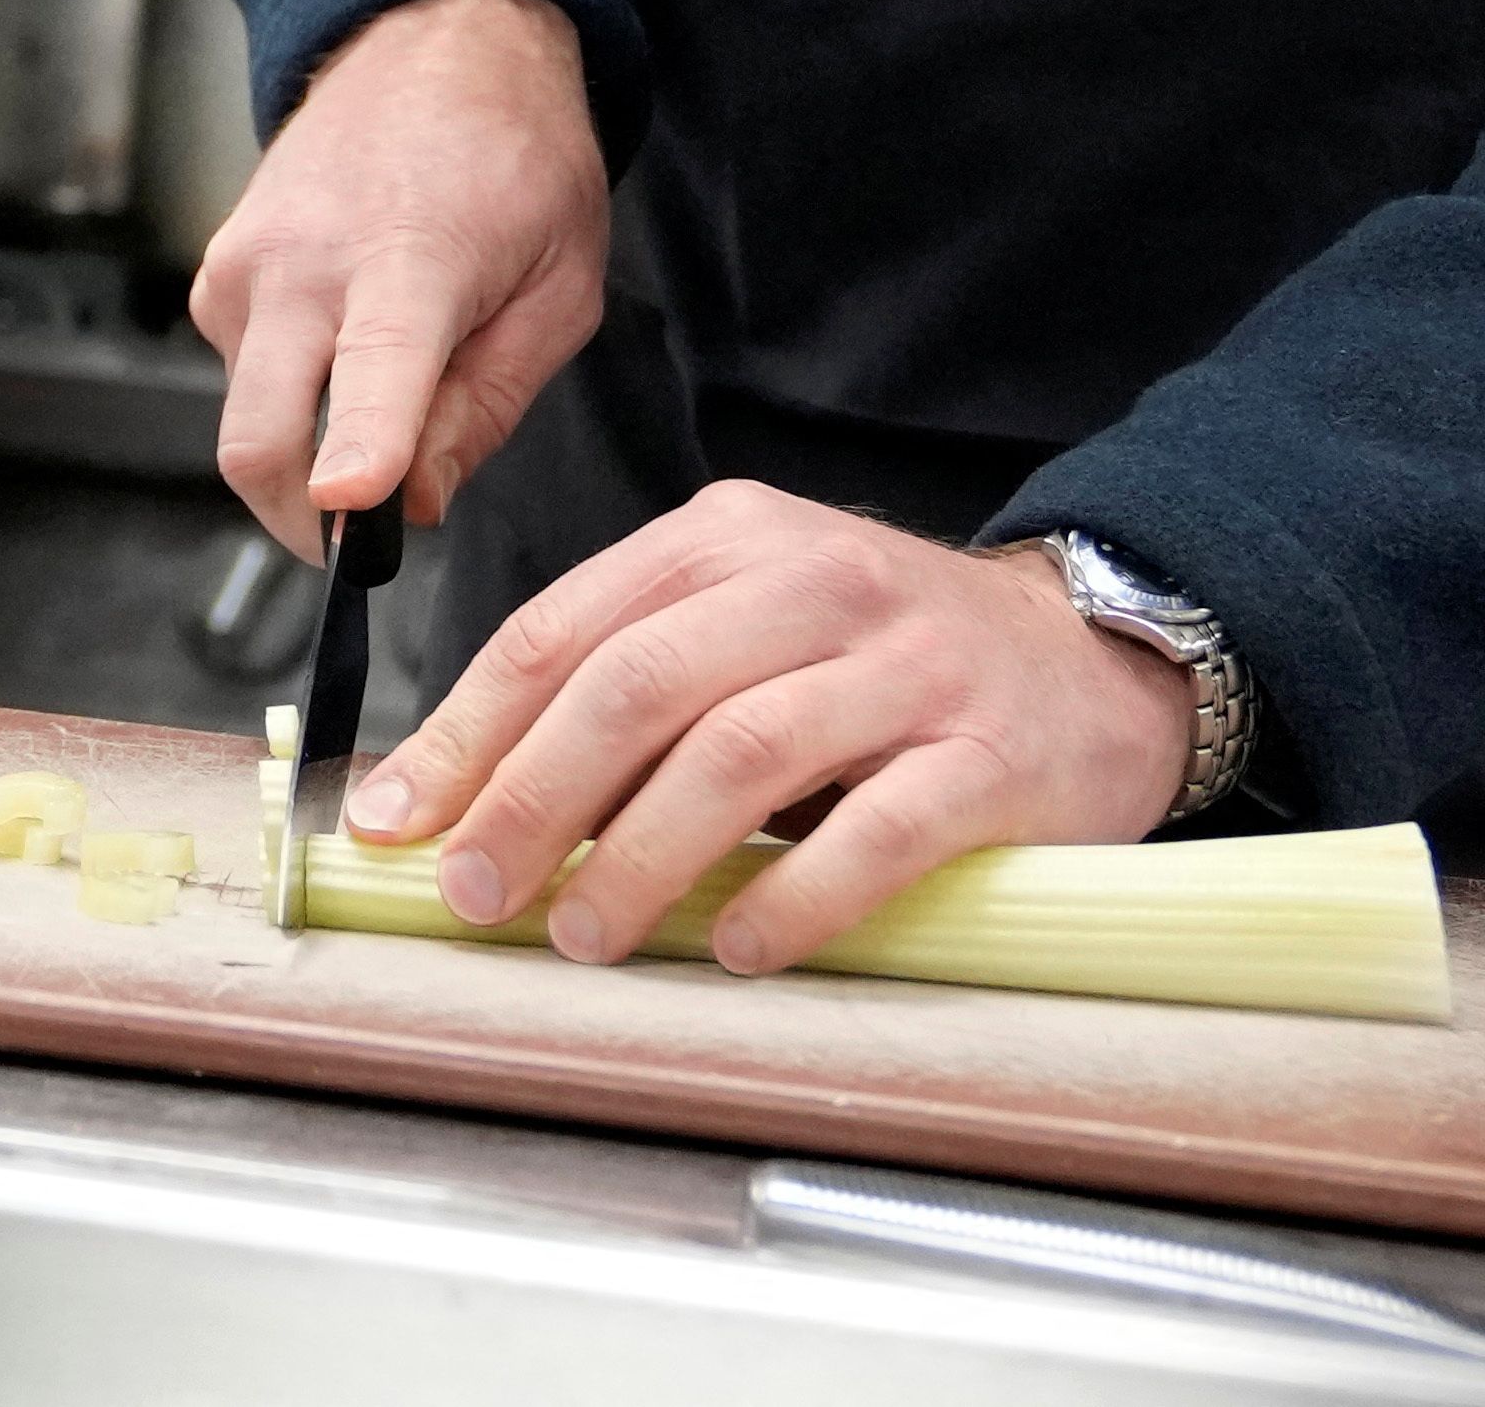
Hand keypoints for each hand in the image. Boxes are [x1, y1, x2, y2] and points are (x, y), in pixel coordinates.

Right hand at [185, 0, 609, 555]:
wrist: (433, 39)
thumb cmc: (516, 160)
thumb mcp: (562, 290)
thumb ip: (489, 406)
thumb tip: (419, 503)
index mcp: (410, 263)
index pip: (370, 378)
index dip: (356, 456)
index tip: (347, 514)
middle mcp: (304, 262)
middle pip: (257, 436)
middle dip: (301, 520)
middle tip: (364, 538)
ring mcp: (244, 262)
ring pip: (246, 414)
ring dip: (303, 445)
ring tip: (386, 387)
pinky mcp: (217, 268)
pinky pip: (240, 371)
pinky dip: (288, 392)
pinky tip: (346, 341)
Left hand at [347, 493, 1197, 973]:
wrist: (1090, 655)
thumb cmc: (878, 656)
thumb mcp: (746, 625)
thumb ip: (625, 685)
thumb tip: (466, 797)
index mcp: (725, 537)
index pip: (562, 630)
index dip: (464, 731)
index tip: (394, 820)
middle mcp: (812, 580)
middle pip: (633, 687)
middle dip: (530, 799)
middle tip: (477, 897)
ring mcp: (906, 665)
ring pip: (739, 754)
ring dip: (641, 856)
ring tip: (584, 934)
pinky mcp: (990, 755)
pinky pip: (874, 830)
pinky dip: (793, 896)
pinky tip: (739, 948)